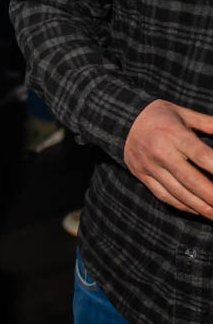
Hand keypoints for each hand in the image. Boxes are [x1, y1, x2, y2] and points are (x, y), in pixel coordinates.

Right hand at [124, 99, 212, 218]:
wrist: (120, 119)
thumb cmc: (159, 115)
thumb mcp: (184, 113)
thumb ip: (208, 124)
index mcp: (174, 134)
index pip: (202, 155)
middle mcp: (160, 152)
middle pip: (190, 179)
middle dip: (211, 196)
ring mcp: (149, 166)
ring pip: (177, 192)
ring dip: (200, 207)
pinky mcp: (141, 175)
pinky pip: (163, 195)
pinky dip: (182, 205)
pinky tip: (197, 210)